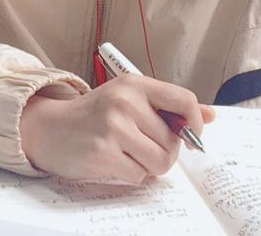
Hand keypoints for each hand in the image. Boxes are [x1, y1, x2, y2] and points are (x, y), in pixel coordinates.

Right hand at [19, 75, 215, 184]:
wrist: (50, 127)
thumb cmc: (95, 115)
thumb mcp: (130, 99)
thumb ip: (169, 107)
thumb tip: (210, 115)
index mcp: (135, 84)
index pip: (184, 100)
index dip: (194, 124)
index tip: (189, 136)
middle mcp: (125, 101)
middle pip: (173, 142)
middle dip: (165, 152)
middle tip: (142, 146)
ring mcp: (113, 127)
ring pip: (160, 161)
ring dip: (149, 166)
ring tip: (129, 154)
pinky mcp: (103, 152)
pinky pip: (139, 175)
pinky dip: (131, 174)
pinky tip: (113, 160)